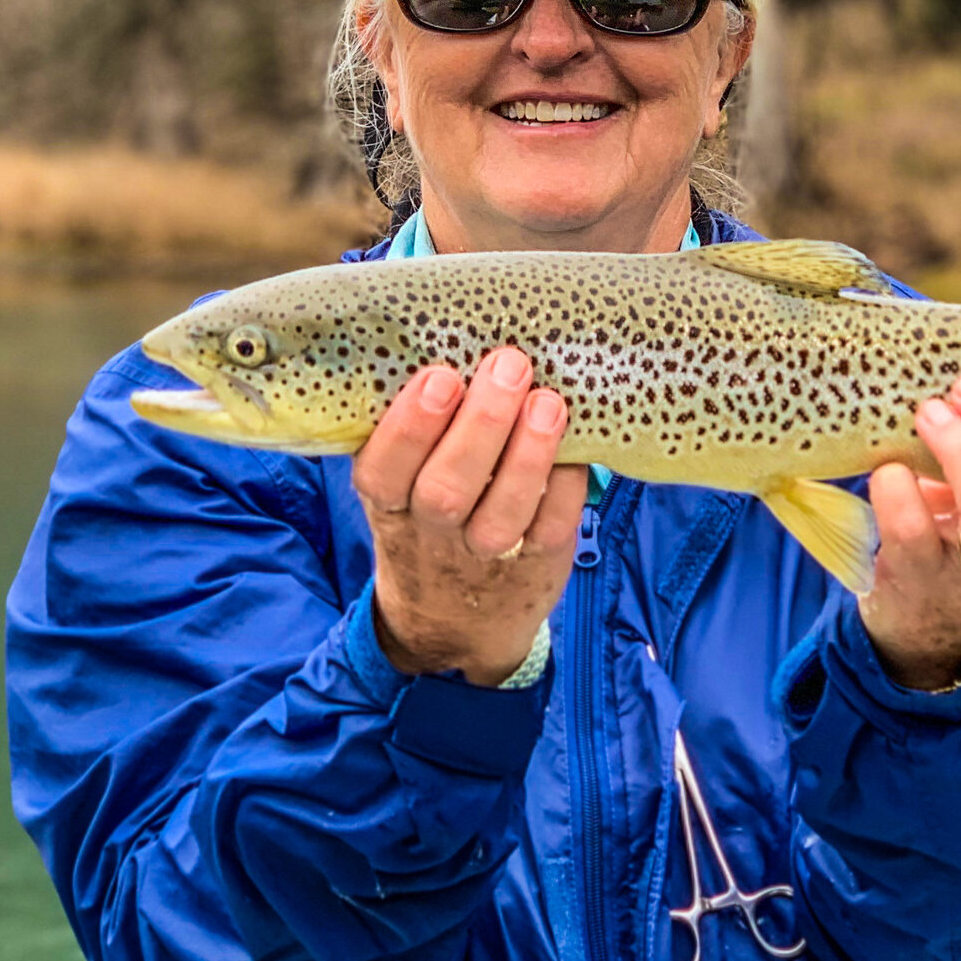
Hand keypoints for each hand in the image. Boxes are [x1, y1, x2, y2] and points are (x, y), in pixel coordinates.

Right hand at [352, 346, 585, 686]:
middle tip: (509, 365)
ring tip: (548, 401)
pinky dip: (568, 485)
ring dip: (529, 454)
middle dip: (481, 425)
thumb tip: (452, 337)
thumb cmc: (427, 522)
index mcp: (389, 504)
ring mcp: (486, 557)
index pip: (382, 471)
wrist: (450, 623)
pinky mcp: (538, 565)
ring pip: (503, 513)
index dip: (409, 426)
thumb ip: (415, 433)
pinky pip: (554, 527)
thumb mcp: (399, 488)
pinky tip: (577, 445)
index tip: (439, 376)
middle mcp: (432, 535)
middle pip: (447, 490)